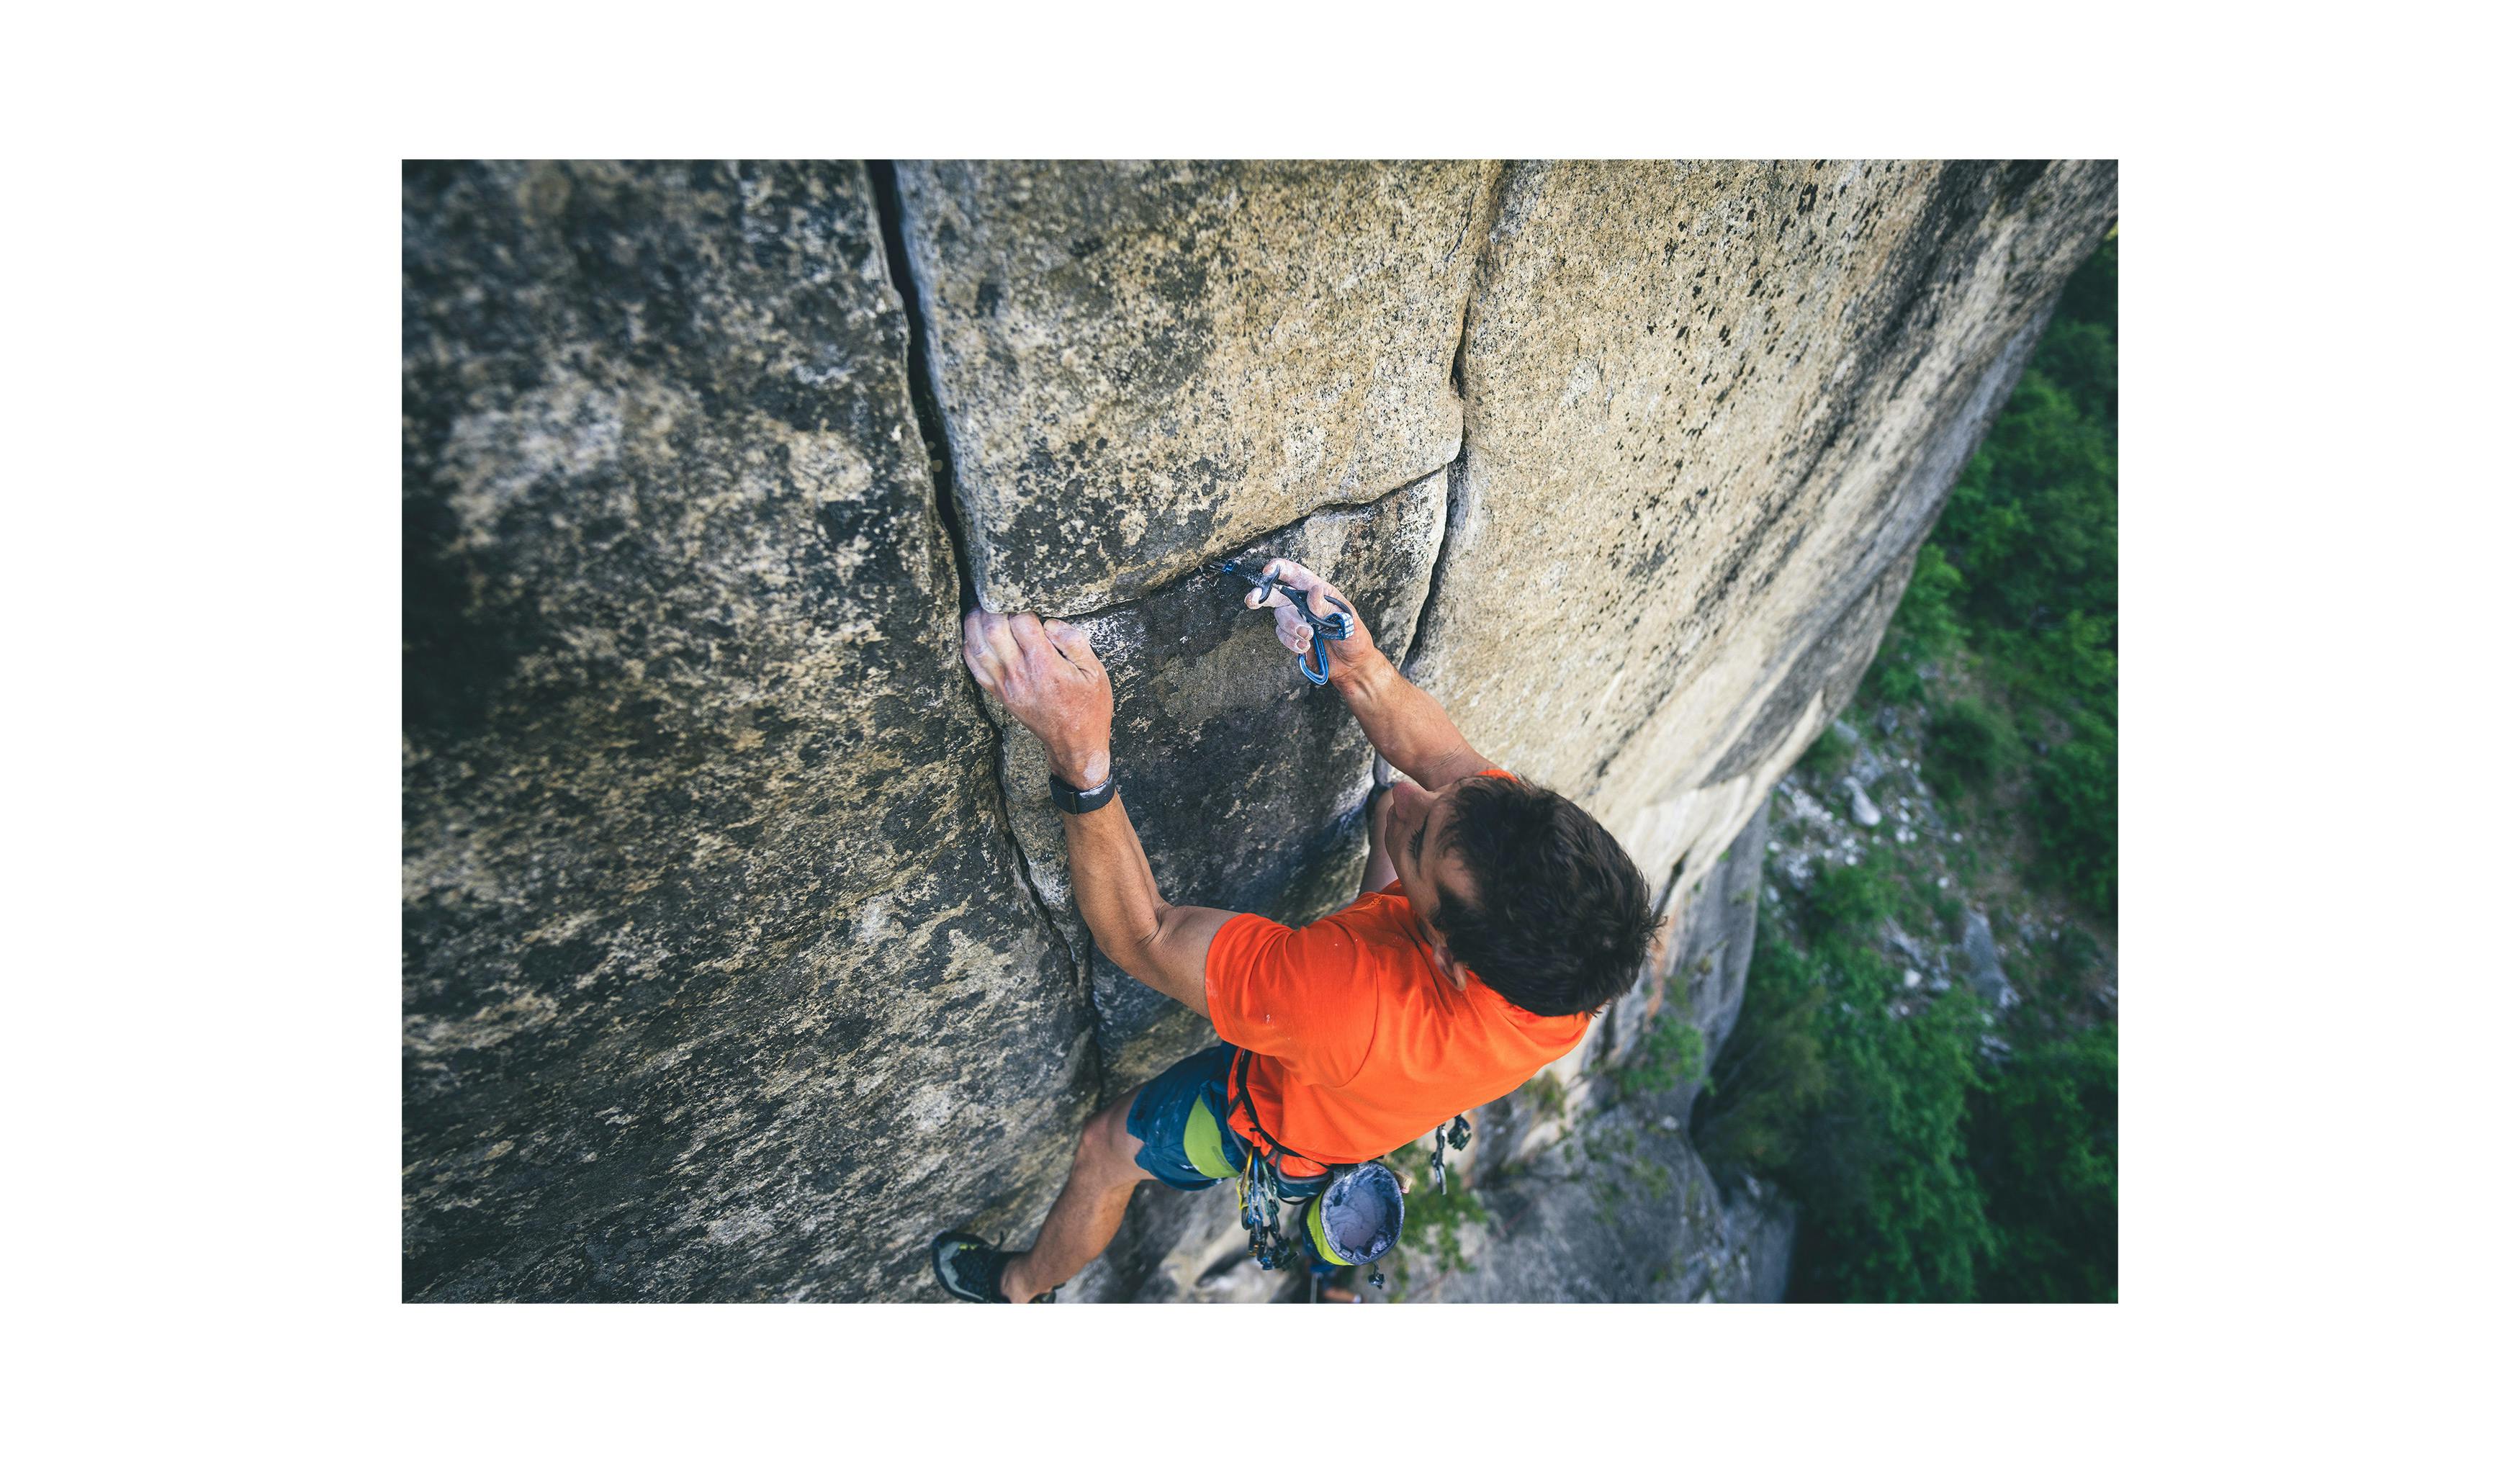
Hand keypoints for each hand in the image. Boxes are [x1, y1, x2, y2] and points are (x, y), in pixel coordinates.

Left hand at [962, 610, 1112, 785]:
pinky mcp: (998, 694)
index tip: (1027, 600)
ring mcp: (1005, 685)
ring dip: (976, 622)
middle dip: (994, 607)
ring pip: (977, 645)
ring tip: (983, 607)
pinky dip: (969, 646)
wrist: (1074, 743)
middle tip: (1000, 596)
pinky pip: (974, 666)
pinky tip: (974, 632)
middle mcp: (1020, 673)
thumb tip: (1051, 623)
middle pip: (993, 629)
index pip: (1022, 622)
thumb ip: (1074, 642)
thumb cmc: (1089, 707)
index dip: (1023, 605)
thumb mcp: (1095, 672)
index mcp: (1044, 665)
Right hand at [1242, 557, 1379, 687]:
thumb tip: (1313, 592)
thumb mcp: (1347, 620)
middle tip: (1253, 599)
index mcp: (1318, 590)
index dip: (1279, 568)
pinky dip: (1291, 642)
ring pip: (1280, 616)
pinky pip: (1282, 635)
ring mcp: (1297, 619)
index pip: (1295, 573)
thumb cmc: (1353, 637)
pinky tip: (1305, 647)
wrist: (1351, 665)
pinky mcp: (1292, 637)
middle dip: (1260, 594)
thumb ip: (1327, 607)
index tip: (1268, 571)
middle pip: (1276, 592)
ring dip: (1292, 626)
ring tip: (1309, 636)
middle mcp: (1303, 602)